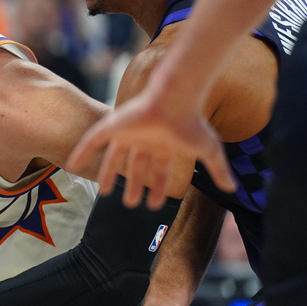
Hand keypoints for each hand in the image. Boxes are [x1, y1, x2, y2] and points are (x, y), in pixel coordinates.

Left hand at [67, 87, 233, 209]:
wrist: (175, 101)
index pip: (160, 172)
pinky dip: (82, 152)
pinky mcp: (112, 126)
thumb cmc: (191, 124)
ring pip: (114, 158)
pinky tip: (73, 163)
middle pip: (136, 167)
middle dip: (133, 185)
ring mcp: (127, 133)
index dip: (158, 188)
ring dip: (109, 175)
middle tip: (130, 204)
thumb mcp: (209, 151)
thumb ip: (219, 170)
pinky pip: (91, 141)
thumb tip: (234, 189)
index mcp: (164, 146)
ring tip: (105, 193)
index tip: (156, 204)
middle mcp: (145, 140)